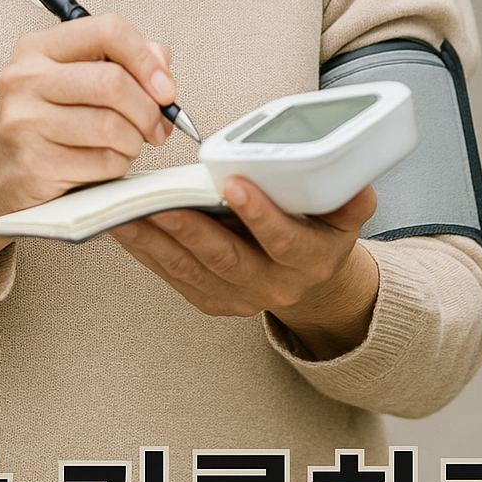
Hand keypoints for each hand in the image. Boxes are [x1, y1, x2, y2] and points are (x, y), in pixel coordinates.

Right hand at [0, 14, 175, 273]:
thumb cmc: (44, 124)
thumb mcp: (75, 80)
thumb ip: (122, 62)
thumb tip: (160, 61)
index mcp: (38, 48)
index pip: (107, 30)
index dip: (146, 58)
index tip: (164, 86)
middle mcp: (25, 79)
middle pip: (114, 82)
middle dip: (148, 109)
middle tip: (156, 125)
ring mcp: (24, 122)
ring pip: (113, 126)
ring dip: (134, 141)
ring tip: (126, 144)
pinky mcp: (34, 164)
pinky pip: (103, 162)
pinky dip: (118, 165)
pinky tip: (104, 162)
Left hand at [112, 178, 379, 359]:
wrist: (310, 281)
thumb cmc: (320, 231)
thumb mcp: (346, 215)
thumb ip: (350, 198)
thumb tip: (355, 180)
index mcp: (311, 260)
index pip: (285, 241)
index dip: (260, 214)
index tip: (234, 183)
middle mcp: (275, 286)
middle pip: (228, 260)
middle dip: (193, 229)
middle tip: (163, 201)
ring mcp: (240, 298)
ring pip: (193, 269)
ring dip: (158, 240)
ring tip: (129, 211)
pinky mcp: (212, 301)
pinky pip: (175, 276)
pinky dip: (148, 251)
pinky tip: (126, 227)